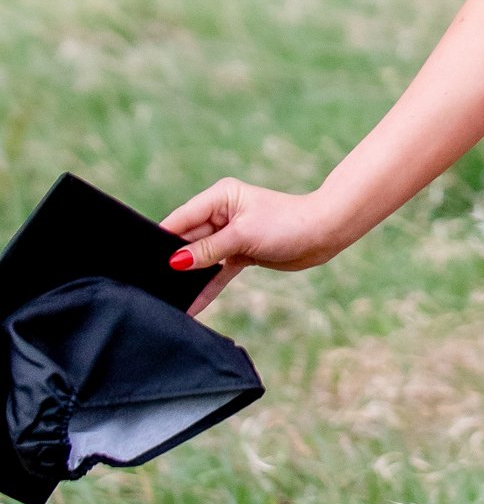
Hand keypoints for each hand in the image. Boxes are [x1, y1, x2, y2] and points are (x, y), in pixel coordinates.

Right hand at [160, 180, 344, 312]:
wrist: (324, 234)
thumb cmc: (287, 224)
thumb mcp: (243, 235)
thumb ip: (208, 249)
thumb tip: (176, 262)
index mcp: (220, 197)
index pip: (182, 219)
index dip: (162, 239)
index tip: (140, 260)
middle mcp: (222, 213)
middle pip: (188, 240)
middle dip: (173, 262)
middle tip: (150, 286)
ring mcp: (231, 234)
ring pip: (201, 258)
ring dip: (189, 277)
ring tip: (167, 299)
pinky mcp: (240, 252)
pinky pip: (216, 271)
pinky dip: (206, 286)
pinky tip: (192, 306)